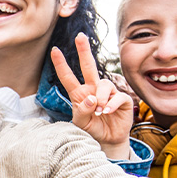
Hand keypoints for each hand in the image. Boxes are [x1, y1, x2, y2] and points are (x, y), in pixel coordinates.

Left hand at [50, 33, 132, 159]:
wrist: (108, 140)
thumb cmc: (92, 129)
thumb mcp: (80, 124)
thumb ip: (81, 111)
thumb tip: (91, 98)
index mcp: (79, 93)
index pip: (68, 77)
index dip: (61, 64)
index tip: (54, 50)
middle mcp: (93, 89)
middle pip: (88, 66)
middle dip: (84, 51)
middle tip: (80, 36)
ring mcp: (108, 93)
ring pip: (103, 83)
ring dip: (100, 98)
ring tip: (99, 112)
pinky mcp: (122, 99)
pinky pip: (117, 95)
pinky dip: (111, 104)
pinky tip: (107, 112)